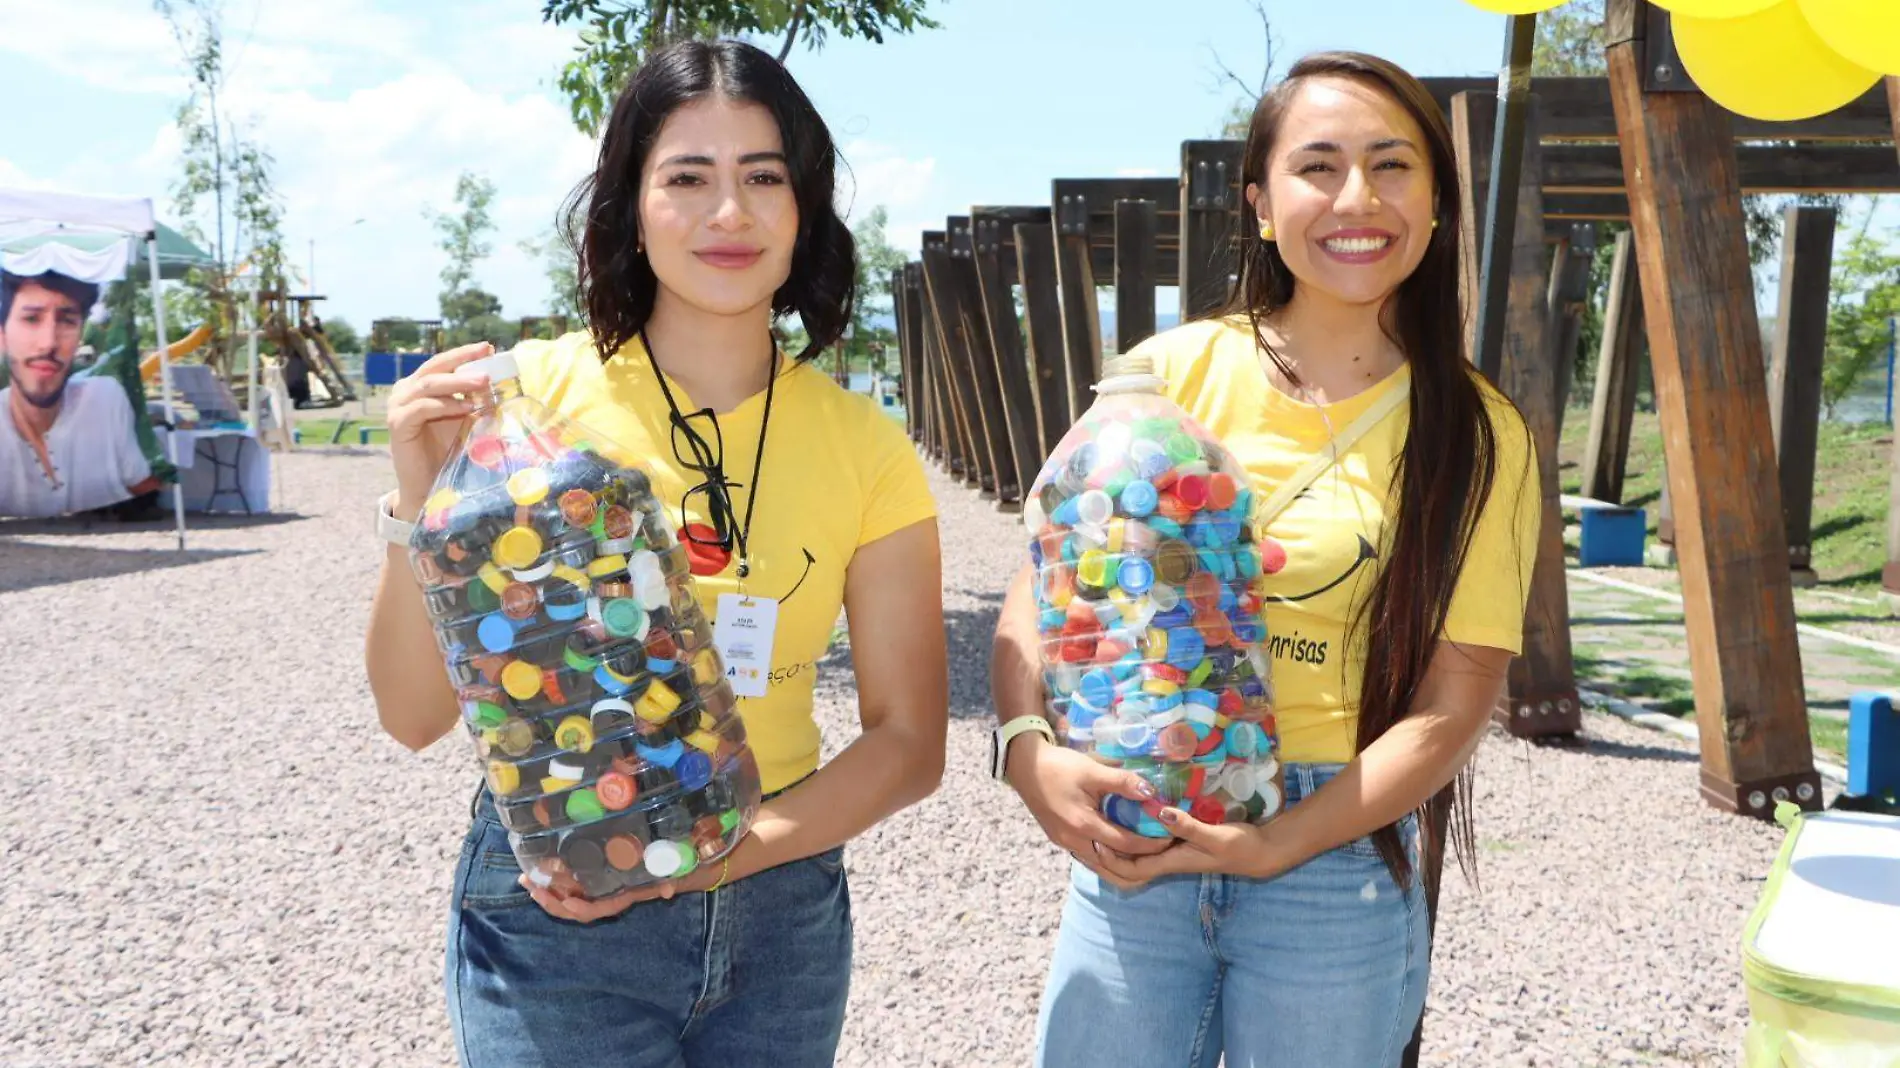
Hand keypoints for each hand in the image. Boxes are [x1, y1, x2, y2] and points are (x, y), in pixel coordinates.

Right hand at [386, 341, 495, 509]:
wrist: (429, 484)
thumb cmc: (448, 449)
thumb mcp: (465, 417)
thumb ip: (474, 396)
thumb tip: (497, 377)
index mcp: (420, 384)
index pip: (443, 362)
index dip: (464, 353)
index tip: (488, 347)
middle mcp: (405, 390)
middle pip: (434, 367)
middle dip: (462, 360)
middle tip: (487, 357)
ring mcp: (398, 406)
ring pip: (428, 384)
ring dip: (457, 382)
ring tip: (483, 382)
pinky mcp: (397, 424)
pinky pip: (421, 408)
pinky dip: (445, 405)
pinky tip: (467, 408)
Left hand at [520, 855, 729, 922]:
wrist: (699, 863)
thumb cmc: (689, 866)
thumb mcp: (684, 870)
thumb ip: (674, 880)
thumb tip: (665, 892)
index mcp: (629, 895)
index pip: (601, 909)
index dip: (582, 908)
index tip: (567, 900)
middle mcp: (615, 894)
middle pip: (577, 909)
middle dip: (551, 900)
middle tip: (529, 883)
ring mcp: (609, 887)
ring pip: (572, 899)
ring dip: (548, 891)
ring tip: (527, 878)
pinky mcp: (606, 877)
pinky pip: (578, 885)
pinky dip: (559, 881)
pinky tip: (544, 870)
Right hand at [1005, 735, 1174, 873]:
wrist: (1023, 766)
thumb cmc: (1058, 766)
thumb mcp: (1092, 770)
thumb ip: (1122, 782)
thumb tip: (1151, 792)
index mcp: (1083, 826)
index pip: (1126, 844)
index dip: (1151, 843)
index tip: (1171, 838)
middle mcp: (1073, 841)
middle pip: (1113, 865)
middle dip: (1140, 862)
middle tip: (1163, 854)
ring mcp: (1064, 843)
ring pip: (1099, 865)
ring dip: (1122, 864)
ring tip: (1146, 857)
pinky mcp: (1059, 839)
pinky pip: (1088, 857)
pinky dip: (1106, 858)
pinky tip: (1118, 849)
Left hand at [1093, 804, 1293, 890]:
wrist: (1259, 854)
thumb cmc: (1238, 847)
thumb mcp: (1214, 835)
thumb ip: (1188, 825)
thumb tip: (1160, 814)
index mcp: (1171, 862)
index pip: (1131, 869)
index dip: (1109, 860)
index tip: (1092, 841)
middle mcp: (1168, 861)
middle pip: (1128, 869)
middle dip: (1105, 859)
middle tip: (1085, 837)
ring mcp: (1174, 855)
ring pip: (1137, 859)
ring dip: (1117, 849)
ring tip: (1097, 830)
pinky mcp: (1181, 846)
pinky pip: (1149, 847)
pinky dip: (1134, 839)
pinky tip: (1128, 821)